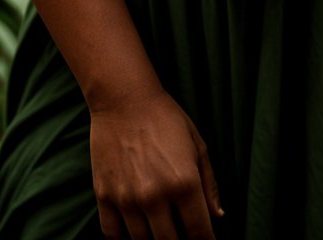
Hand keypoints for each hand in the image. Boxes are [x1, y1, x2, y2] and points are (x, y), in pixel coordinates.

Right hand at [89, 88, 223, 239]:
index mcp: (184, 182)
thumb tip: (218, 217)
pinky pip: (112, 235)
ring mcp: (127, 198)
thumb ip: (209, 184)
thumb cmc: (165, 117)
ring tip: (159, 231)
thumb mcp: (197, 144)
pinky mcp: (104, 196)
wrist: (123, 97)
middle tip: (181, 235)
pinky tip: (134, 235)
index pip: (199, 232)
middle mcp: (155, 195)